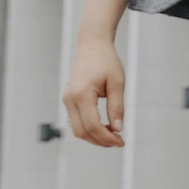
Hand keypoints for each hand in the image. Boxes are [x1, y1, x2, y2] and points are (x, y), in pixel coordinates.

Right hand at [62, 33, 127, 147]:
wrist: (92, 46)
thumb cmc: (106, 61)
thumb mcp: (117, 83)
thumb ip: (117, 107)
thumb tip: (118, 129)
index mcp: (81, 94)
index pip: (93, 126)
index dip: (107, 138)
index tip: (122, 141)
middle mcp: (69, 99)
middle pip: (82, 131)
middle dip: (100, 141)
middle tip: (119, 142)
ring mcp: (66, 99)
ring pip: (77, 129)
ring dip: (94, 137)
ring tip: (113, 136)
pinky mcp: (68, 99)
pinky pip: (76, 121)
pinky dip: (89, 129)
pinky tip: (104, 128)